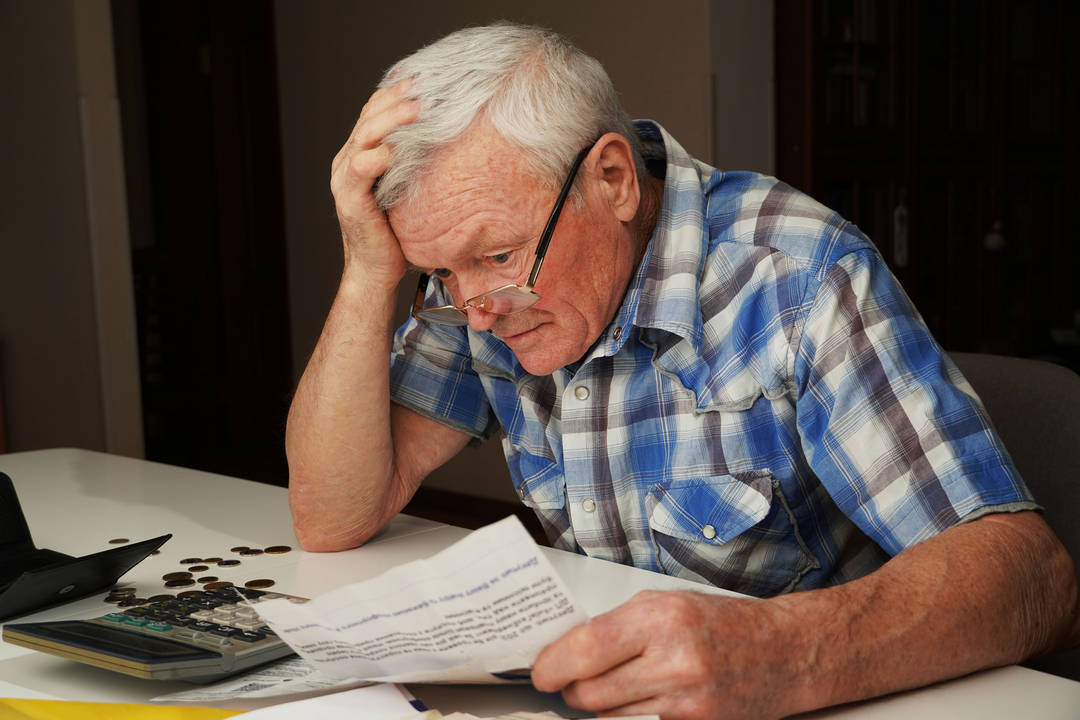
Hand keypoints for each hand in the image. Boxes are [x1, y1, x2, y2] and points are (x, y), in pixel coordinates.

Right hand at [330, 78, 418, 287]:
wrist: (375, 270)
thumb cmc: (396, 230)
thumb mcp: (407, 187)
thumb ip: (414, 162)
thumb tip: (449, 138)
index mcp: (360, 153)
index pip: (374, 112)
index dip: (396, 94)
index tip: (426, 81)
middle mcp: (347, 160)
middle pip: (369, 117)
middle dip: (397, 99)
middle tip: (424, 87)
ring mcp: (345, 179)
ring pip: (364, 136)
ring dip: (390, 120)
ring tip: (416, 110)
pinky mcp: (349, 200)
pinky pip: (360, 170)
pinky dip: (377, 157)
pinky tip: (395, 151)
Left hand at [531, 590, 806, 719]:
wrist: (784, 653)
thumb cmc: (723, 623)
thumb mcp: (667, 604)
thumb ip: (617, 626)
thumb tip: (568, 648)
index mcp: (660, 616)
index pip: (584, 649)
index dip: (551, 665)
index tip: (540, 670)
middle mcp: (672, 658)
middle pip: (589, 691)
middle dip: (571, 688)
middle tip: (568, 679)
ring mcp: (685, 700)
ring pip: (608, 716)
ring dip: (599, 704)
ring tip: (613, 684)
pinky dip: (629, 717)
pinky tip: (642, 700)